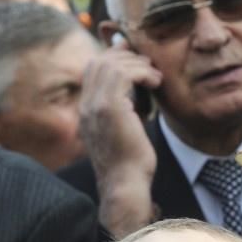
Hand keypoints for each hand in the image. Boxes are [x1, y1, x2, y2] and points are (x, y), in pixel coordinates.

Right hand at [78, 45, 160, 238]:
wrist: (125, 184)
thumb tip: (138, 90)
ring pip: (112, 63)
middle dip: (127, 56)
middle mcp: (86, 104)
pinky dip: (143, 72)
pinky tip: (155, 83)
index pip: (93, 68)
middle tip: (149, 67)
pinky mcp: (110, 107)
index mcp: (86, 109)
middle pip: (100, 61)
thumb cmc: (130, 162)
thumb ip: (125, 108)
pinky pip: (124, 74)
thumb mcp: (123, 129)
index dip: (116, 57)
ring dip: (138, 64)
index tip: (139, 62)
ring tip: (155, 77)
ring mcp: (95, 105)